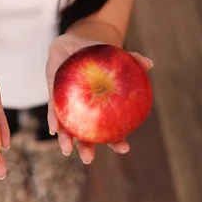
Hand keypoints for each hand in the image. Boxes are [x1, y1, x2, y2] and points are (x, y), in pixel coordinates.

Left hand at [45, 33, 152, 163]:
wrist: (72, 42)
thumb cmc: (97, 54)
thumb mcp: (114, 57)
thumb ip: (131, 60)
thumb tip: (149, 63)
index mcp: (102, 107)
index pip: (111, 129)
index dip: (117, 140)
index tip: (124, 148)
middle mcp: (85, 111)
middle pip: (87, 135)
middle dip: (87, 149)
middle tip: (89, 159)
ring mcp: (69, 105)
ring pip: (67, 126)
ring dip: (67, 139)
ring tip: (67, 150)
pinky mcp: (53, 94)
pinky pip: (53, 108)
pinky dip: (53, 118)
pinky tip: (54, 128)